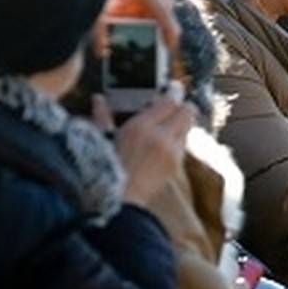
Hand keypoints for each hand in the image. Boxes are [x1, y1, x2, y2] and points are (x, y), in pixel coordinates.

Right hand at [99, 82, 195, 206]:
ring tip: (166, 124)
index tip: (173, 86)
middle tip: (173, 105)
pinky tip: (163, 142)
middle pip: (188, 111)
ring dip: (180, 123)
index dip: (174, 90)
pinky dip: (177, 139)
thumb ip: (102, 117)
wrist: (118, 201)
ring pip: (188, 127)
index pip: (170, 100)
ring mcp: (172, 153)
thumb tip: (99, 100)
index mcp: (141, 128)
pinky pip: (183, 144)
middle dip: (182, 105)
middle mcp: (161, 138)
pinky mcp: (176, 165)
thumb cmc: (105, 170)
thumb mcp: (101, 140)